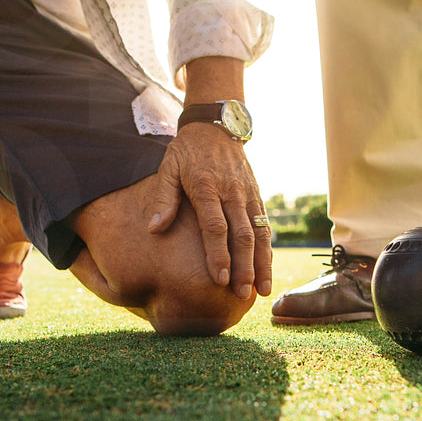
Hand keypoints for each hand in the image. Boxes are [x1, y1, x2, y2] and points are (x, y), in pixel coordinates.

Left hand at [145, 124, 272, 300]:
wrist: (217, 126)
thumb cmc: (187, 151)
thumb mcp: (168, 167)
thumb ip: (164, 199)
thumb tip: (154, 229)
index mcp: (206, 187)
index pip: (215, 227)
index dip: (218, 254)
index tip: (219, 279)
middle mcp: (231, 192)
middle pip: (242, 235)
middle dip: (244, 267)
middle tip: (242, 294)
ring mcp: (248, 195)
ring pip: (259, 234)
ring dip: (262, 264)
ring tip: (262, 291)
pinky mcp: (257, 196)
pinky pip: (265, 226)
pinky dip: (267, 250)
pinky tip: (267, 270)